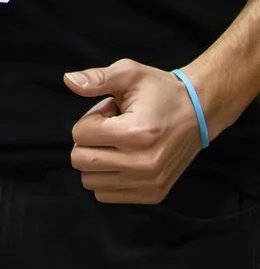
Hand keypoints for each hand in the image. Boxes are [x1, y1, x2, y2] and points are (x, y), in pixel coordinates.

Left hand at [67, 59, 202, 203]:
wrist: (200, 112)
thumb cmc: (161, 91)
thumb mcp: (130, 73)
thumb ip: (97, 78)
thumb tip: (68, 81)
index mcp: (135, 133)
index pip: (80, 135)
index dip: (90, 119)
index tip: (111, 113)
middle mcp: (143, 163)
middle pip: (80, 160)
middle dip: (88, 142)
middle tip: (112, 129)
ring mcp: (149, 182)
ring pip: (90, 181)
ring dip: (97, 161)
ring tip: (119, 144)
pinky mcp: (153, 194)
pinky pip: (107, 194)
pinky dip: (107, 177)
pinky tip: (125, 159)